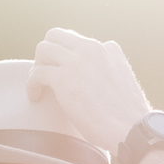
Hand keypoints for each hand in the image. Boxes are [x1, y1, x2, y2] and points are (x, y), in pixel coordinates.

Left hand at [29, 29, 150, 154]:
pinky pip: (37, 73)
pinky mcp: (63, 79)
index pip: (77, 40)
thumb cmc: (128, 116)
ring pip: (43, 48)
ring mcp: (76, 61)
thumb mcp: (123, 80)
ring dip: (37, 65)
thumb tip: (93, 81)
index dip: (67, 56)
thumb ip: (108, 70)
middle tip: (47, 73)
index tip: (65, 71)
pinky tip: (36, 97)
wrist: (131, 128)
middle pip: (55, 35)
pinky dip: (32, 84)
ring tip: (40, 85)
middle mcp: (92, 48)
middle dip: (47, 53)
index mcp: (109, 49)